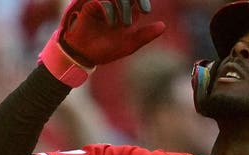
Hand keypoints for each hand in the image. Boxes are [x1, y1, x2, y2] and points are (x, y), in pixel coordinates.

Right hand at [41, 0, 164, 83]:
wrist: (85, 56)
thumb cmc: (107, 50)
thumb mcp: (130, 45)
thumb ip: (146, 35)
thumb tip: (163, 26)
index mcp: (126, 13)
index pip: (137, 1)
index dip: (142, 2)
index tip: (145, 10)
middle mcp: (115, 7)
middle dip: (134, 1)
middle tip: (138, 14)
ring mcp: (103, 5)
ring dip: (123, 7)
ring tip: (124, 25)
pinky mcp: (91, 6)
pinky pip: (103, 2)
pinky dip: (110, 11)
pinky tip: (111, 24)